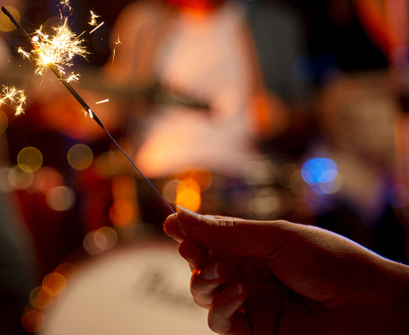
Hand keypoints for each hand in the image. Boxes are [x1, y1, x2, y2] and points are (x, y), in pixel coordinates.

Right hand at [164, 206, 408, 334]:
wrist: (366, 307)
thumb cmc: (331, 263)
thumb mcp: (275, 237)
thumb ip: (225, 232)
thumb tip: (180, 215)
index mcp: (255, 246)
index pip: (210, 237)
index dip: (189, 231)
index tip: (171, 225)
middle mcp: (248, 273)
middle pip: (200, 265)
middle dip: (193, 256)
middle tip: (194, 251)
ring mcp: (249, 303)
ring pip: (202, 294)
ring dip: (204, 282)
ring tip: (224, 275)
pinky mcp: (253, 331)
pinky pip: (218, 321)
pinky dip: (220, 306)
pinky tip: (238, 294)